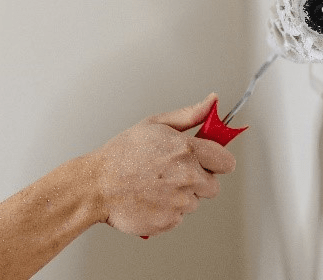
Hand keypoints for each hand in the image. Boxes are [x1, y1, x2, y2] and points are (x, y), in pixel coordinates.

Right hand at [91, 93, 235, 236]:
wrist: (96, 185)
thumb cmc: (122, 153)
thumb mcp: (156, 124)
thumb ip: (190, 115)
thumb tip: (212, 102)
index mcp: (187, 151)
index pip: (226, 162)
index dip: (217, 162)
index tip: (208, 162)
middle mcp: (188, 177)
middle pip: (213, 186)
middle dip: (199, 181)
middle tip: (174, 174)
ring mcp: (179, 202)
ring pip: (195, 203)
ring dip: (182, 196)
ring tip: (156, 185)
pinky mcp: (169, 221)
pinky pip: (178, 218)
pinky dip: (168, 211)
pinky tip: (150, 199)